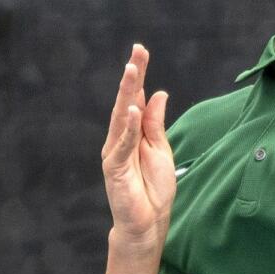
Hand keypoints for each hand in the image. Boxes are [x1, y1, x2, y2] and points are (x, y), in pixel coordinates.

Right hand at [101, 44, 175, 253]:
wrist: (148, 222)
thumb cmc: (154, 188)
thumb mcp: (161, 150)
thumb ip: (155, 123)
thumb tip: (159, 94)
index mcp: (132, 132)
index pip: (135, 98)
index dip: (138, 76)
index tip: (141, 51)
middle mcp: (120, 138)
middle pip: (125, 101)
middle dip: (132, 76)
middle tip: (137, 52)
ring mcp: (115, 152)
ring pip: (120, 117)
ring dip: (127, 93)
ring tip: (132, 70)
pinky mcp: (114, 168)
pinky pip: (122, 144)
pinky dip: (127, 127)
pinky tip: (131, 109)